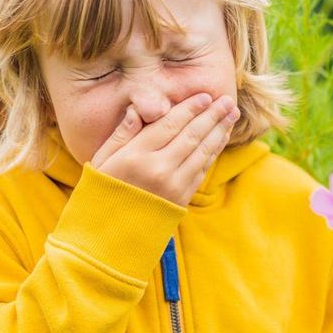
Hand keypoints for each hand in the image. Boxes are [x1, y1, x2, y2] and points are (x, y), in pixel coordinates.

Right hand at [89, 92, 238, 207]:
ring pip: (202, 152)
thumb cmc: (101, 193)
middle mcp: (158, 169)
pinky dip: (213, 152)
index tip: (205, 96)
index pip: (170, 124)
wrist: (108, 237)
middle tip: (228, 101)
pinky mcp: (181, 199)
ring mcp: (173, 185)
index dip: (190, 108)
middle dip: (212, 115)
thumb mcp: (101, 160)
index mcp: (136, 155)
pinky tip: (220, 139)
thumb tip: (138, 110)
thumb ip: (121, 134)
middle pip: (192, 135)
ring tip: (231, 115)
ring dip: (219, 131)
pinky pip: (202, 170)